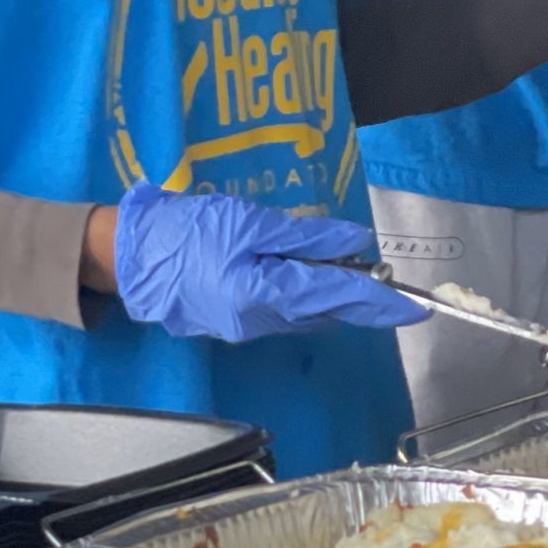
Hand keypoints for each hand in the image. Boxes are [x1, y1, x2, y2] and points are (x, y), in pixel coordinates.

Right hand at [114, 185, 428, 344]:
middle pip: (329, 312)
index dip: (379, 299)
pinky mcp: (241, 321)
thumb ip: (303, 235)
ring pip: (312, 315)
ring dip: (340, 298)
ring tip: (365, 277)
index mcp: (262, 294)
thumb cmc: (187, 231)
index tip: (415, 307)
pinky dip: (314, 298)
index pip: (335, 296)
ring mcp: (250, 326)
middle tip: (401, 295)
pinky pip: (291, 313)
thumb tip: (353, 243)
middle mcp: (261, 320)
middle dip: (365, 301)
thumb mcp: (249, 222)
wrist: (132, 258)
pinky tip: (322, 279)